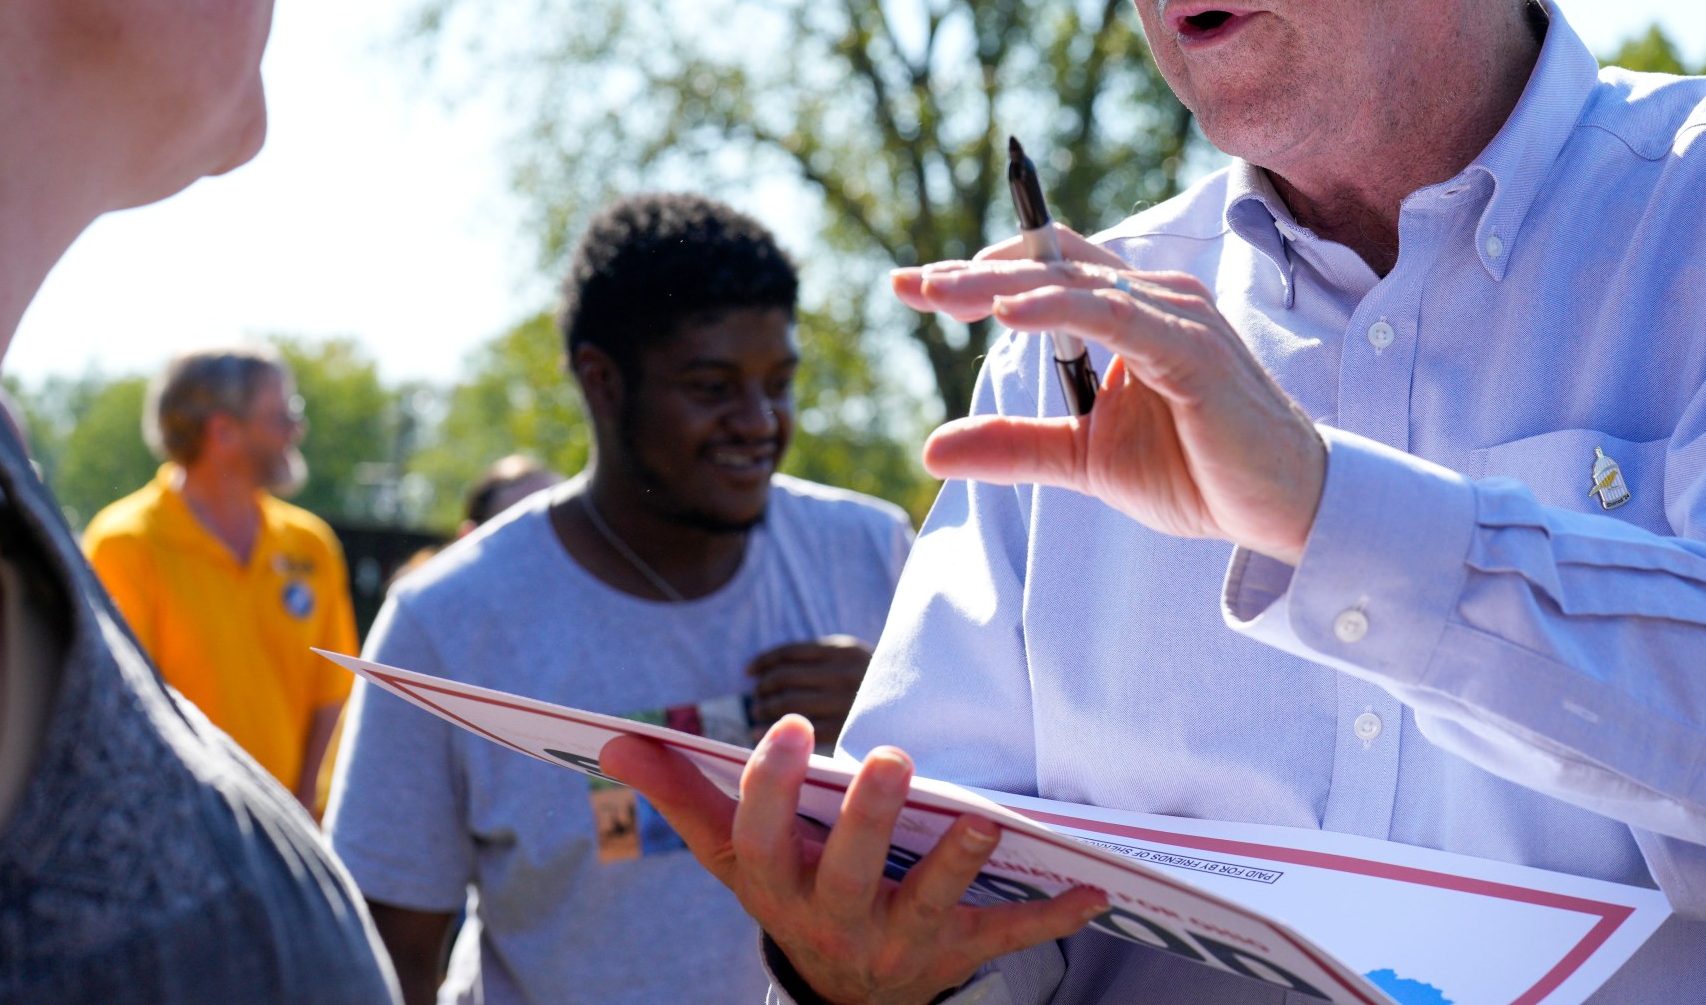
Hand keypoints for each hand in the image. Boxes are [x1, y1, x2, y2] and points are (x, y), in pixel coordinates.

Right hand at [600, 719, 1105, 1004]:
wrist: (846, 997)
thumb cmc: (791, 893)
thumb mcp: (734, 858)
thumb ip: (682, 796)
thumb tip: (612, 739)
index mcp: (778, 888)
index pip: (760, 840)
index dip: (769, 789)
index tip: (786, 728)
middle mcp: (834, 921)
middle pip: (846, 872)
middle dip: (866, 819)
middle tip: (889, 757)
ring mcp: (899, 943)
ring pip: (929, 905)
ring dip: (958, 864)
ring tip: (985, 817)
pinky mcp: (958, 954)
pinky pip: (1007, 936)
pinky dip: (1051, 915)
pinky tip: (1093, 889)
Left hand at [748, 636, 874, 744]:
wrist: (930, 709)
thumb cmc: (884, 691)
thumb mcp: (860, 662)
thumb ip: (827, 662)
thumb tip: (773, 669)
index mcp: (846, 650)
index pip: (793, 652)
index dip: (765, 660)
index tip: (749, 670)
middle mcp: (846, 672)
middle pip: (786, 677)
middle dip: (764, 688)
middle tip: (755, 699)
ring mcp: (847, 702)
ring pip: (788, 703)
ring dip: (764, 708)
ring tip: (756, 715)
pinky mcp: (847, 730)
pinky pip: (799, 730)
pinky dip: (769, 731)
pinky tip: (756, 734)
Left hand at [892, 226, 1328, 563]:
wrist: (1283, 508)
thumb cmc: (1199, 471)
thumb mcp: (1086, 457)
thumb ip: (1016, 446)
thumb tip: (931, 449)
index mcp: (1130, 313)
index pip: (1045, 274)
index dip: (978, 274)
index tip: (911, 288)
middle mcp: (1154, 298)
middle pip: (1049, 269)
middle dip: (972, 275)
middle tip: (907, 286)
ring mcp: (1176, 316)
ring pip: (1075, 284)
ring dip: (1002, 286)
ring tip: (939, 294)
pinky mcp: (1192, 348)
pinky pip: (1114, 316)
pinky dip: (1059, 309)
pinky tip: (1007, 315)